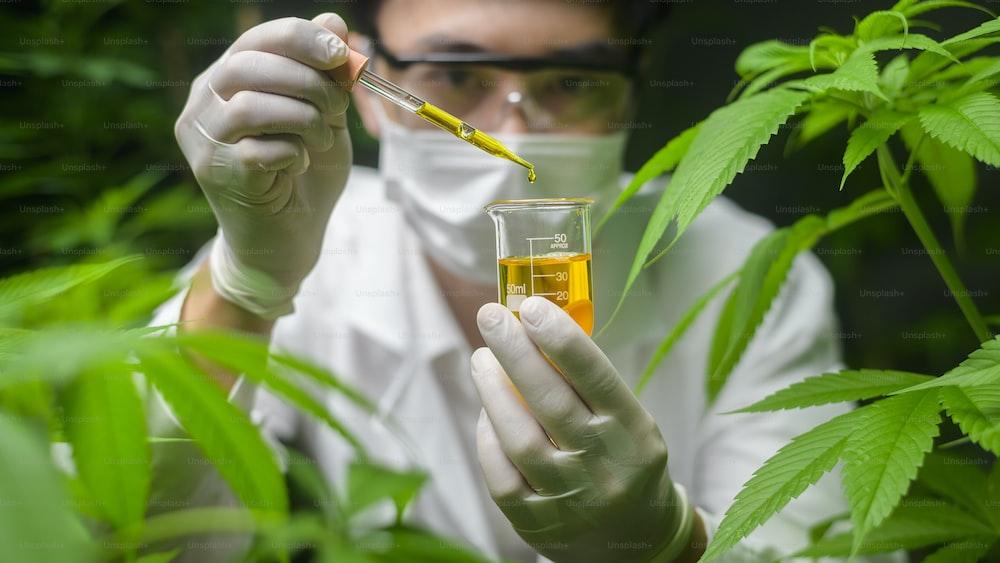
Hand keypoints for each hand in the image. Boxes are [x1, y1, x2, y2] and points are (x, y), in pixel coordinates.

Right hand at [174, 13, 352, 318]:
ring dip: (303, 118)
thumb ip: (326, 75)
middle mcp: (203, 105)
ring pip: (251, 106)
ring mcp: (203, 142)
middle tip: (339, 107)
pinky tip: (299, 165)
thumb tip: (334, 21)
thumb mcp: (324, 117)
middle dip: (308, 80)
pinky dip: (292, 153)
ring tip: (322, 140)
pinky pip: (257, 150)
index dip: (301, 39)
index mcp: (226, 81)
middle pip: (248, 66)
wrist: (288, 242)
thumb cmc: (304, 174)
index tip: (341, 53)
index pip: (255, 40)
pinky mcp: (216, 177)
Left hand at [471, 297, 692, 561]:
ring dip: (494, 392)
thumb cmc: (625, 461)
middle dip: (516, 353)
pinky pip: (502, 477)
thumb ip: (588, 383)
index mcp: (634, 433)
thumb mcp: (629, 420)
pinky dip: (488, 439)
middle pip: (551, 402)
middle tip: (491, 316)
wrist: (635, 540)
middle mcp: (604, 466)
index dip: (561, 340)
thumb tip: (536, 326)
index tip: (531, 307)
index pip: (596, 378)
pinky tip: (487, 413)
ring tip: (482, 358)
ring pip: (520, 439)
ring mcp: (569, 499)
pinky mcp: (538, 524)